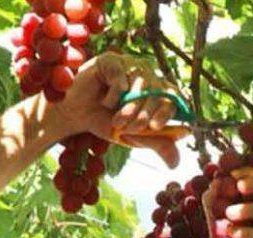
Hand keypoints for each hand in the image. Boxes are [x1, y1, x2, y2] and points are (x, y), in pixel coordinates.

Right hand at [50, 53, 181, 167]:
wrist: (76, 116)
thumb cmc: (106, 122)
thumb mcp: (133, 137)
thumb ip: (156, 144)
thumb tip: (176, 163)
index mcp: (155, 89)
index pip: (172, 95)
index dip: (167, 110)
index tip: (156, 127)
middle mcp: (146, 74)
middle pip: (157, 90)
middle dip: (143, 116)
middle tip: (129, 129)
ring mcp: (129, 64)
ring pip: (141, 83)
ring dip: (129, 108)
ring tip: (116, 121)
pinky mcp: (111, 59)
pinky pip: (120, 77)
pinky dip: (113, 95)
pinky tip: (104, 101)